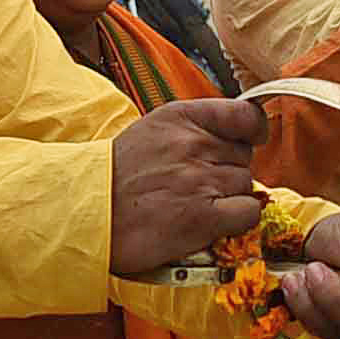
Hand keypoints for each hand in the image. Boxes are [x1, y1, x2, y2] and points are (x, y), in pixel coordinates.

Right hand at [111, 97, 270, 274]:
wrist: (85, 214)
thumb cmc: (116, 177)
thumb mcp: (152, 132)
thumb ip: (193, 130)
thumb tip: (236, 139)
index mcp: (181, 118)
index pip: (245, 115)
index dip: (253, 131)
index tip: (250, 141)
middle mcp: (193, 144)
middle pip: (244, 156)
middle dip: (229, 171)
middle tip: (199, 185)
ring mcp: (200, 180)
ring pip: (247, 184)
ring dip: (229, 198)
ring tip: (196, 205)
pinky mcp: (203, 217)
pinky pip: (248, 212)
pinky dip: (238, 220)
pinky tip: (214, 223)